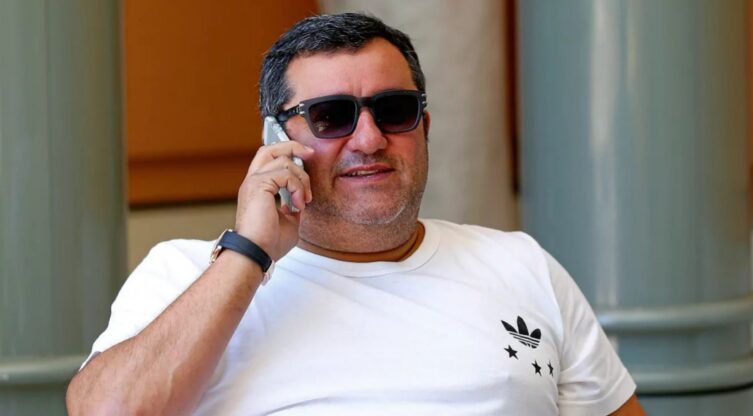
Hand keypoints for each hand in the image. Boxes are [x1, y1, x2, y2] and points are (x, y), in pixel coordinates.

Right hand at [234, 141, 314, 259]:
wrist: (256, 253)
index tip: (307, 157)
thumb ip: (293, 206)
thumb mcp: (289, 221)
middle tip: (310, 153)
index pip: (270, 159)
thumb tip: (302, 198)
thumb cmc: (268, 243)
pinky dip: (297, 187)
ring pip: (283, 160)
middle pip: (270, 149)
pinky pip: (285, 173)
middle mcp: (253, 182)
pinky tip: (298, 203)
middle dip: (293, 146)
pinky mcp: (258, 185)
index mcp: (258, 189)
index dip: (288, 153)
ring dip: (301, 179)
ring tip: (303, 200)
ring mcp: (254, 182)